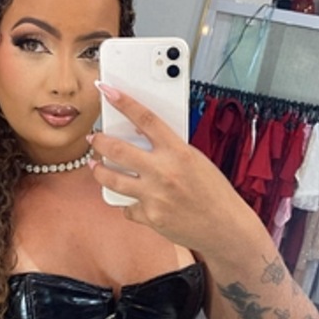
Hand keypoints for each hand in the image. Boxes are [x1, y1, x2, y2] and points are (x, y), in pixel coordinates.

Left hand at [89, 84, 259, 255]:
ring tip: (95, 165)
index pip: (146, 118)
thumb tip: (141, 136)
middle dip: (98, 141)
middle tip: (93, 139)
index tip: (106, 91)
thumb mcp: (195, 160)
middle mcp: (164, 172)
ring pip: (111, 178)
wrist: (225, 228)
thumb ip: (169, 149)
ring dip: (98, 170)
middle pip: (117, 149)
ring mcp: (154, 196)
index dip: (123, 102)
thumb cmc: (213, 192)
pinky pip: (126, 207)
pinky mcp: (150, 217)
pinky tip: (131, 200)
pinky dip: (127, 203)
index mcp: (179, 152)